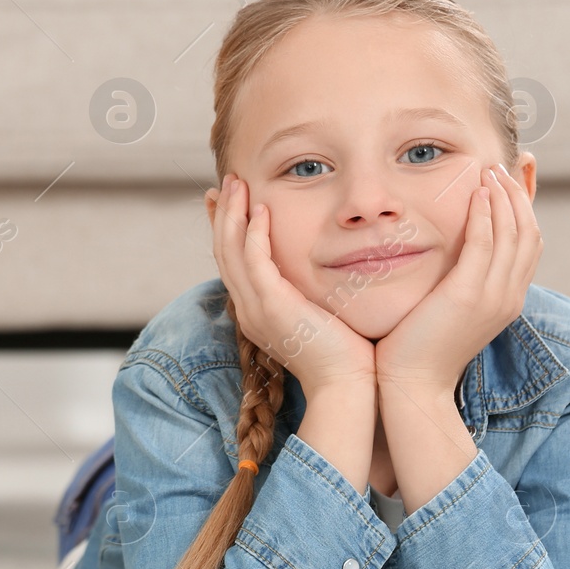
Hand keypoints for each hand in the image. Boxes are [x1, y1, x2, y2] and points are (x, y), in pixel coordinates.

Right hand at [210, 174, 376, 394]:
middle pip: (223, 252)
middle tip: (226, 183)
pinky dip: (254, 233)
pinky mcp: (272, 306)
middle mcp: (248, 309)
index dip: (227, 229)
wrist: (347, 385)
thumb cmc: (344, 354)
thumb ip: (308, 292)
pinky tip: (260, 210)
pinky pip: (254, 261)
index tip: (228, 202)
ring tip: (237, 184)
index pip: (232, 263)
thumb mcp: (317, 316)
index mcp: (256, 312)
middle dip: (223, 214)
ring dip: (232, 214)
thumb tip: (317, 272)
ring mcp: (256, 309)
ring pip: (230, 251)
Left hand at [375, 165, 542, 394]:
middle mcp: (509, 297)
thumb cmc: (417, 349)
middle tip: (504, 166)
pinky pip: (485, 244)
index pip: (529, 245)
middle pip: (530, 234)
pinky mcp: (469, 295)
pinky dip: (485, 215)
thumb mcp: (449, 312)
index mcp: (507, 300)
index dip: (524, 210)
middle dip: (520, 196)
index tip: (511, 182)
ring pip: (513, 234)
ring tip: (490, 171)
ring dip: (504, 197)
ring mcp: (493, 297)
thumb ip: (458, 285)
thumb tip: (451, 262)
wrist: (411, 386)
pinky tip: (477, 193)